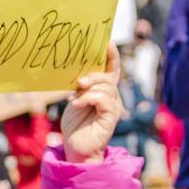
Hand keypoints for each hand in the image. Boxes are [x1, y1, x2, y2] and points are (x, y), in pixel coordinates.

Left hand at [60, 44, 122, 163]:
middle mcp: (112, 97)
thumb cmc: (75, 124)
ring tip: (74, 97)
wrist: (76, 147)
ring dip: (89, 89)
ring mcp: (113, 107)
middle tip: (79, 81)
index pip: (111, 69)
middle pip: (109, 76)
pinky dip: (89, 99)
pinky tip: (77, 104)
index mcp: (104, 90)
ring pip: (106, 87)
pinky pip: (104, 100)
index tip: (106, 41)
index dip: (111, 55)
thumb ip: (80, 87)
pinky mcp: (111, 117)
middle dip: (94, 74)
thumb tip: (76, 72)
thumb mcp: (75, 99)